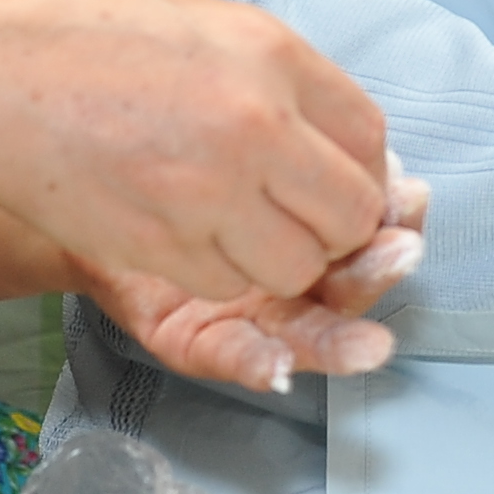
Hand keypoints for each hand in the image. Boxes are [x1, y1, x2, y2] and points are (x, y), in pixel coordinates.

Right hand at [0, 0, 397, 308]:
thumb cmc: (95, 39)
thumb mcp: (213, 26)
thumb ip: (286, 80)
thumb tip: (342, 138)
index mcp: (274, 59)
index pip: (368, 138)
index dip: (362, 170)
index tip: (339, 178)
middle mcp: (255, 126)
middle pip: (350, 215)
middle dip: (338, 230)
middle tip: (303, 218)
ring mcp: (208, 191)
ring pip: (295, 269)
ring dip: (281, 261)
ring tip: (242, 227)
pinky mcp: (160, 245)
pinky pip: (227, 285)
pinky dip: (220, 273)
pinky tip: (187, 233)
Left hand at [78, 176, 428, 392]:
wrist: (83, 167)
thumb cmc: (170, 142)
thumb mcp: (256, 125)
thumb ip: (318, 142)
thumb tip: (393, 159)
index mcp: (304, 218)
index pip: (367, 221)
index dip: (392, 218)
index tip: (409, 201)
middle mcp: (283, 272)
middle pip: (348, 283)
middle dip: (376, 272)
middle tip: (399, 253)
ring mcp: (241, 309)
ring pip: (305, 333)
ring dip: (339, 341)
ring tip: (368, 347)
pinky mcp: (188, 337)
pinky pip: (228, 356)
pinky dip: (256, 364)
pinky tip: (277, 368)